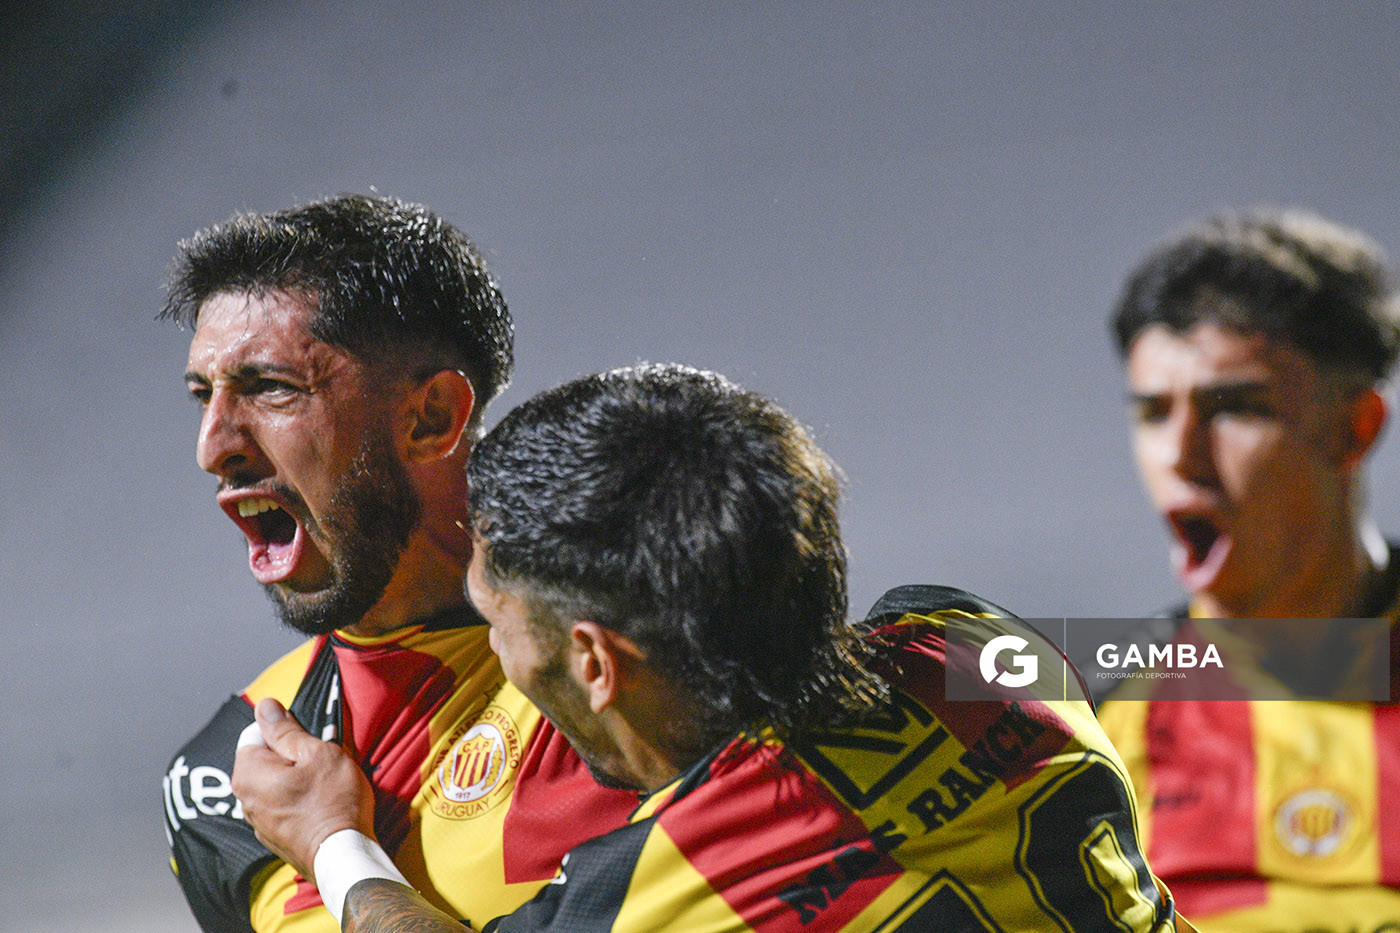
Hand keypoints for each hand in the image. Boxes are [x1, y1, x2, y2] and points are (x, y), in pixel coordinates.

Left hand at [232, 697, 375, 880]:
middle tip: (320, 762)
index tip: (308, 740)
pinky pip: (281, 804)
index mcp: (249, 772)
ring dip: (295, 778)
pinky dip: (297, 800)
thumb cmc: (333, 801)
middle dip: (290, 755)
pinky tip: (320, 805)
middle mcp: (244, 798)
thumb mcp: (317, 753)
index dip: (285, 730)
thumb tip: (265, 706)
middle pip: (264, 758)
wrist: (342, 856)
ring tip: (324, 785)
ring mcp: (257, 820)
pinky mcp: (273, 836)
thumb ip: (286, 729)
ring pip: (274, 782)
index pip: (256, 732)